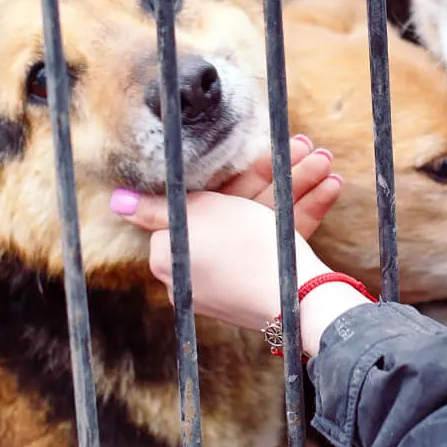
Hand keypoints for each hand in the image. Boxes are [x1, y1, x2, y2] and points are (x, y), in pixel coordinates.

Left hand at [110, 136, 353, 338]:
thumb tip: (116, 202)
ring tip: (327, 162)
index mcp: (173, 254)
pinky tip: (330, 189)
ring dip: (298, 185)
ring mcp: (237, 276)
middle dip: (277, 174)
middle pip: (237, 207)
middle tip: (306, 147)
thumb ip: (157, 207)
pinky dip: (303, 214)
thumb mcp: (198, 214)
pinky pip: (280, 240)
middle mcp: (201, 268)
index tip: (263, 153)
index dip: (235, 173)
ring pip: (265, 219)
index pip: (199, 203)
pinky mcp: (266, 282)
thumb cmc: (240, 248)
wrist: (296, 300)